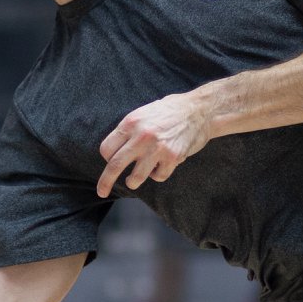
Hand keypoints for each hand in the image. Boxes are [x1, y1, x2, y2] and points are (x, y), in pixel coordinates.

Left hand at [96, 92, 211, 196]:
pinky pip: (158, 177)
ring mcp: (157, 148)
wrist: (200, 110)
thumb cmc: (170, 111)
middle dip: (105, 182)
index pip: (107, 149)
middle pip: (115, 165)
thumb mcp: (144, 113)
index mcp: (131, 123)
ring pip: (135, 178)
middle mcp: (141, 136)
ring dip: (132, 182)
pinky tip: (160, 166)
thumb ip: (130, 130)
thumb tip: (115, 148)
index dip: (108, 158)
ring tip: (132, 180)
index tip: (111, 161)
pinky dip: (157, 175)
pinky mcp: (172, 158)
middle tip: (102, 191)